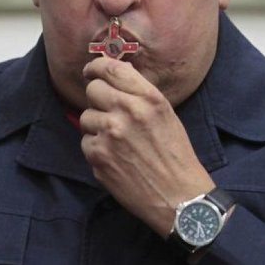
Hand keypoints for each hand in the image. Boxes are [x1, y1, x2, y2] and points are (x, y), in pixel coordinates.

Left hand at [80, 57, 215, 237]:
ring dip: (97, 126)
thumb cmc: (175, 155)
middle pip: (93, 90)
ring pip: (86, 117)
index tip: (91, 71)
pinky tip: (115, 157)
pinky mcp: (98, 156)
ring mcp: (110, 134)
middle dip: (98, 99)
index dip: (96, 67)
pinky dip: (96, 148)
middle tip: (109, 111)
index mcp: (148, 98)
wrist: (178, 197)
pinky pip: (85, 142)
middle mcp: (127, 111)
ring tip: (117, 140)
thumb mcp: (166, 114)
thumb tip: (114, 74)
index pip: (111, 68)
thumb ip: (139, 93)